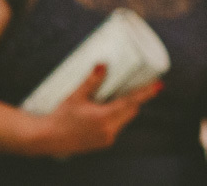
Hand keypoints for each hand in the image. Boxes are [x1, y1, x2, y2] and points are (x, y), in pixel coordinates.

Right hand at [30, 64, 162, 156]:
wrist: (46, 139)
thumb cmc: (60, 116)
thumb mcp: (75, 96)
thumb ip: (91, 81)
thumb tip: (103, 64)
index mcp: (104, 117)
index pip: (131, 102)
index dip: (147, 93)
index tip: (160, 85)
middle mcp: (109, 130)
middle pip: (131, 111)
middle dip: (133, 99)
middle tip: (132, 86)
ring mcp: (107, 138)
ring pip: (124, 120)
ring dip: (124, 109)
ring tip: (113, 99)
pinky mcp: (103, 143)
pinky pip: (116, 128)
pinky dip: (116, 119)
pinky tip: (106, 113)